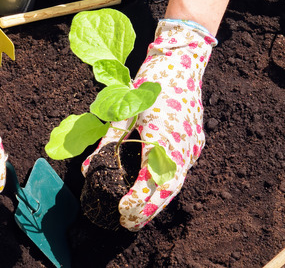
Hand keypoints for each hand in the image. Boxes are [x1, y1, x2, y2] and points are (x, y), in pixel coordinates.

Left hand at [82, 19, 216, 229]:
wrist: (183, 60)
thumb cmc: (150, 82)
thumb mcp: (124, 110)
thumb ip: (108, 141)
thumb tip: (88, 170)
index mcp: (162, 137)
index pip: (150, 179)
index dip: (137, 200)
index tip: (122, 211)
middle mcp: (181, 145)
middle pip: (168, 189)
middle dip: (148, 209)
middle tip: (128, 224)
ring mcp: (192, 143)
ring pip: (177, 181)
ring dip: (159, 200)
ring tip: (141, 214)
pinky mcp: (196, 139)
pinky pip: (183, 169)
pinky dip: (169, 184)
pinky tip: (156, 190)